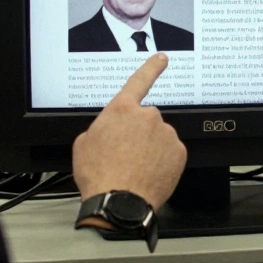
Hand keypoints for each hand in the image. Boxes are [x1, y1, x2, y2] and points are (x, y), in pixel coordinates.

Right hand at [73, 54, 185, 209]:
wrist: (119, 203)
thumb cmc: (99, 176)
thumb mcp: (84, 144)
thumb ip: (101, 128)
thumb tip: (109, 131)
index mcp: (121, 110)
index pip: (139, 81)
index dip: (152, 67)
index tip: (162, 58)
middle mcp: (147, 117)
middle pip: (146, 120)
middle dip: (139, 133)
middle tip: (125, 155)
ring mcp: (165, 134)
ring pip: (159, 137)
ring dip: (150, 148)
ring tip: (134, 168)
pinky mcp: (178, 151)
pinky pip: (170, 152)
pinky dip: (162, 161)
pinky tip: (148, 173)